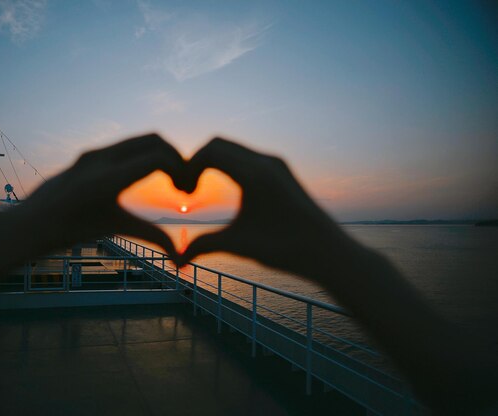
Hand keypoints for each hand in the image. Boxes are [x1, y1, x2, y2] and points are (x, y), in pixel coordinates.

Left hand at [15, 133, 187, 257]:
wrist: (31, 223)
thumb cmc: (71, 231)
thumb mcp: (115, 229)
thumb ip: (151, 236)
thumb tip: (180, 259)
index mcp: (107, 180)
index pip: (157, 158)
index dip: (180, 170)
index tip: (185, 191)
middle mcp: (100, 159)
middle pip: (153, 140)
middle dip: (175, 155)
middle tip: (183, 180)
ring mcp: (92, 153)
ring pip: (139, 140)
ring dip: (159, 153)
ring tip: (168, 179)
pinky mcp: (88, 154)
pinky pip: (124, 146)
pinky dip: (141, 155)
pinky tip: (143, 177)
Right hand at [177, 137, 360, 281]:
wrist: (328, 252)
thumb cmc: (284, 249)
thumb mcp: (238, 244)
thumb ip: (203, 245)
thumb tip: (177, 260)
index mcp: (254, 174)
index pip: (210, 152)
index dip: (188, 167)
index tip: (183, 192)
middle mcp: (266, 162)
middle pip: (219, 144)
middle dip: (198, 161)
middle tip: (188, 188)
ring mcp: (277, 163)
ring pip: (235, 148)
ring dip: (214, 162)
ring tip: (203, 187)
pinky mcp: (283, 170)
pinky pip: (249, 156)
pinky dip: (231, 164)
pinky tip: (228, 189)